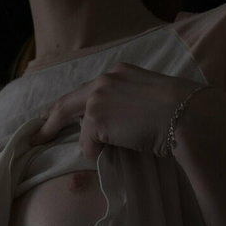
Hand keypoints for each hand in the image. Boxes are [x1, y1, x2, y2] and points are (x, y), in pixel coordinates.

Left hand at [29, 62, 213, 159]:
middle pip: (68, 103)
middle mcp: (105, 80)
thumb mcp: (154, 98)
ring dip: (96, 143)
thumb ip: (131, 103)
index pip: (89, 89)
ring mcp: (97, 98)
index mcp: (120, 72)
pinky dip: (101, 152)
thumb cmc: (181, 111)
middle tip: (39, 133)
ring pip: (84, 130)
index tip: (59, 111)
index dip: (73, 104)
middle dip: (51, 120)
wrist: (186, 115)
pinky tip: (124, 146)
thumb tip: (123, 122)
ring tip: (121, 143)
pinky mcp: (94, 118)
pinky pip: (89, 146)